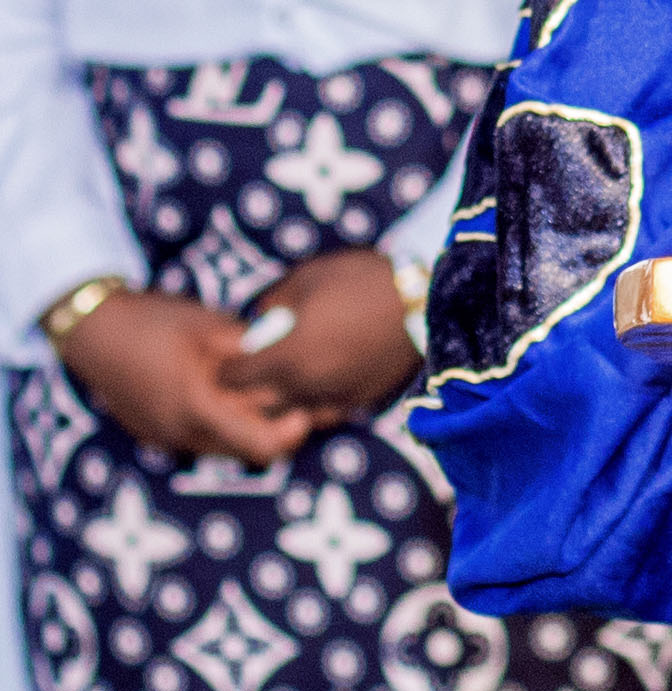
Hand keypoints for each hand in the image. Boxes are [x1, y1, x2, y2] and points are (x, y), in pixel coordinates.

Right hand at [57, 290, 314, 464]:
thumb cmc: (154, 323)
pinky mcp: (157, 434)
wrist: (93, 333)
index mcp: (198, 409)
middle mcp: (181, 434)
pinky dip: (224, 424)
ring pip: (225, 447)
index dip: (291, 432)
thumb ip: (252, 346)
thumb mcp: (210, 325)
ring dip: (249, 427)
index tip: (306, 407)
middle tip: (298, 398)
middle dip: (275, 429)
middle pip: (246, 451)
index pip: (260, 446)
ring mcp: (166, 438)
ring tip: (265, 391)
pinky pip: (202, 439)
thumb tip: (293, 349)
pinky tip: (231, 394)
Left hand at [218, 249, 418, 429]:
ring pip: (289, 414)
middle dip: (250, 388)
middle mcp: (304, 384)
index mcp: (286, 355)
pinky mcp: (358, 401)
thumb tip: (261, 319)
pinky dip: (314, 401)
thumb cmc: (363, 281)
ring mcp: (332, 397)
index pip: (234, 378)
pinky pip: (323, 411)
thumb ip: (275, 301)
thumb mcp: (310, 276)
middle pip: (257, 404)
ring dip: (282, 399)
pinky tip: (321, 381)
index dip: (227, 367)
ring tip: (289, 378)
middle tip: (256, 370)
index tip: (233, 357)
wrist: (424, 299)